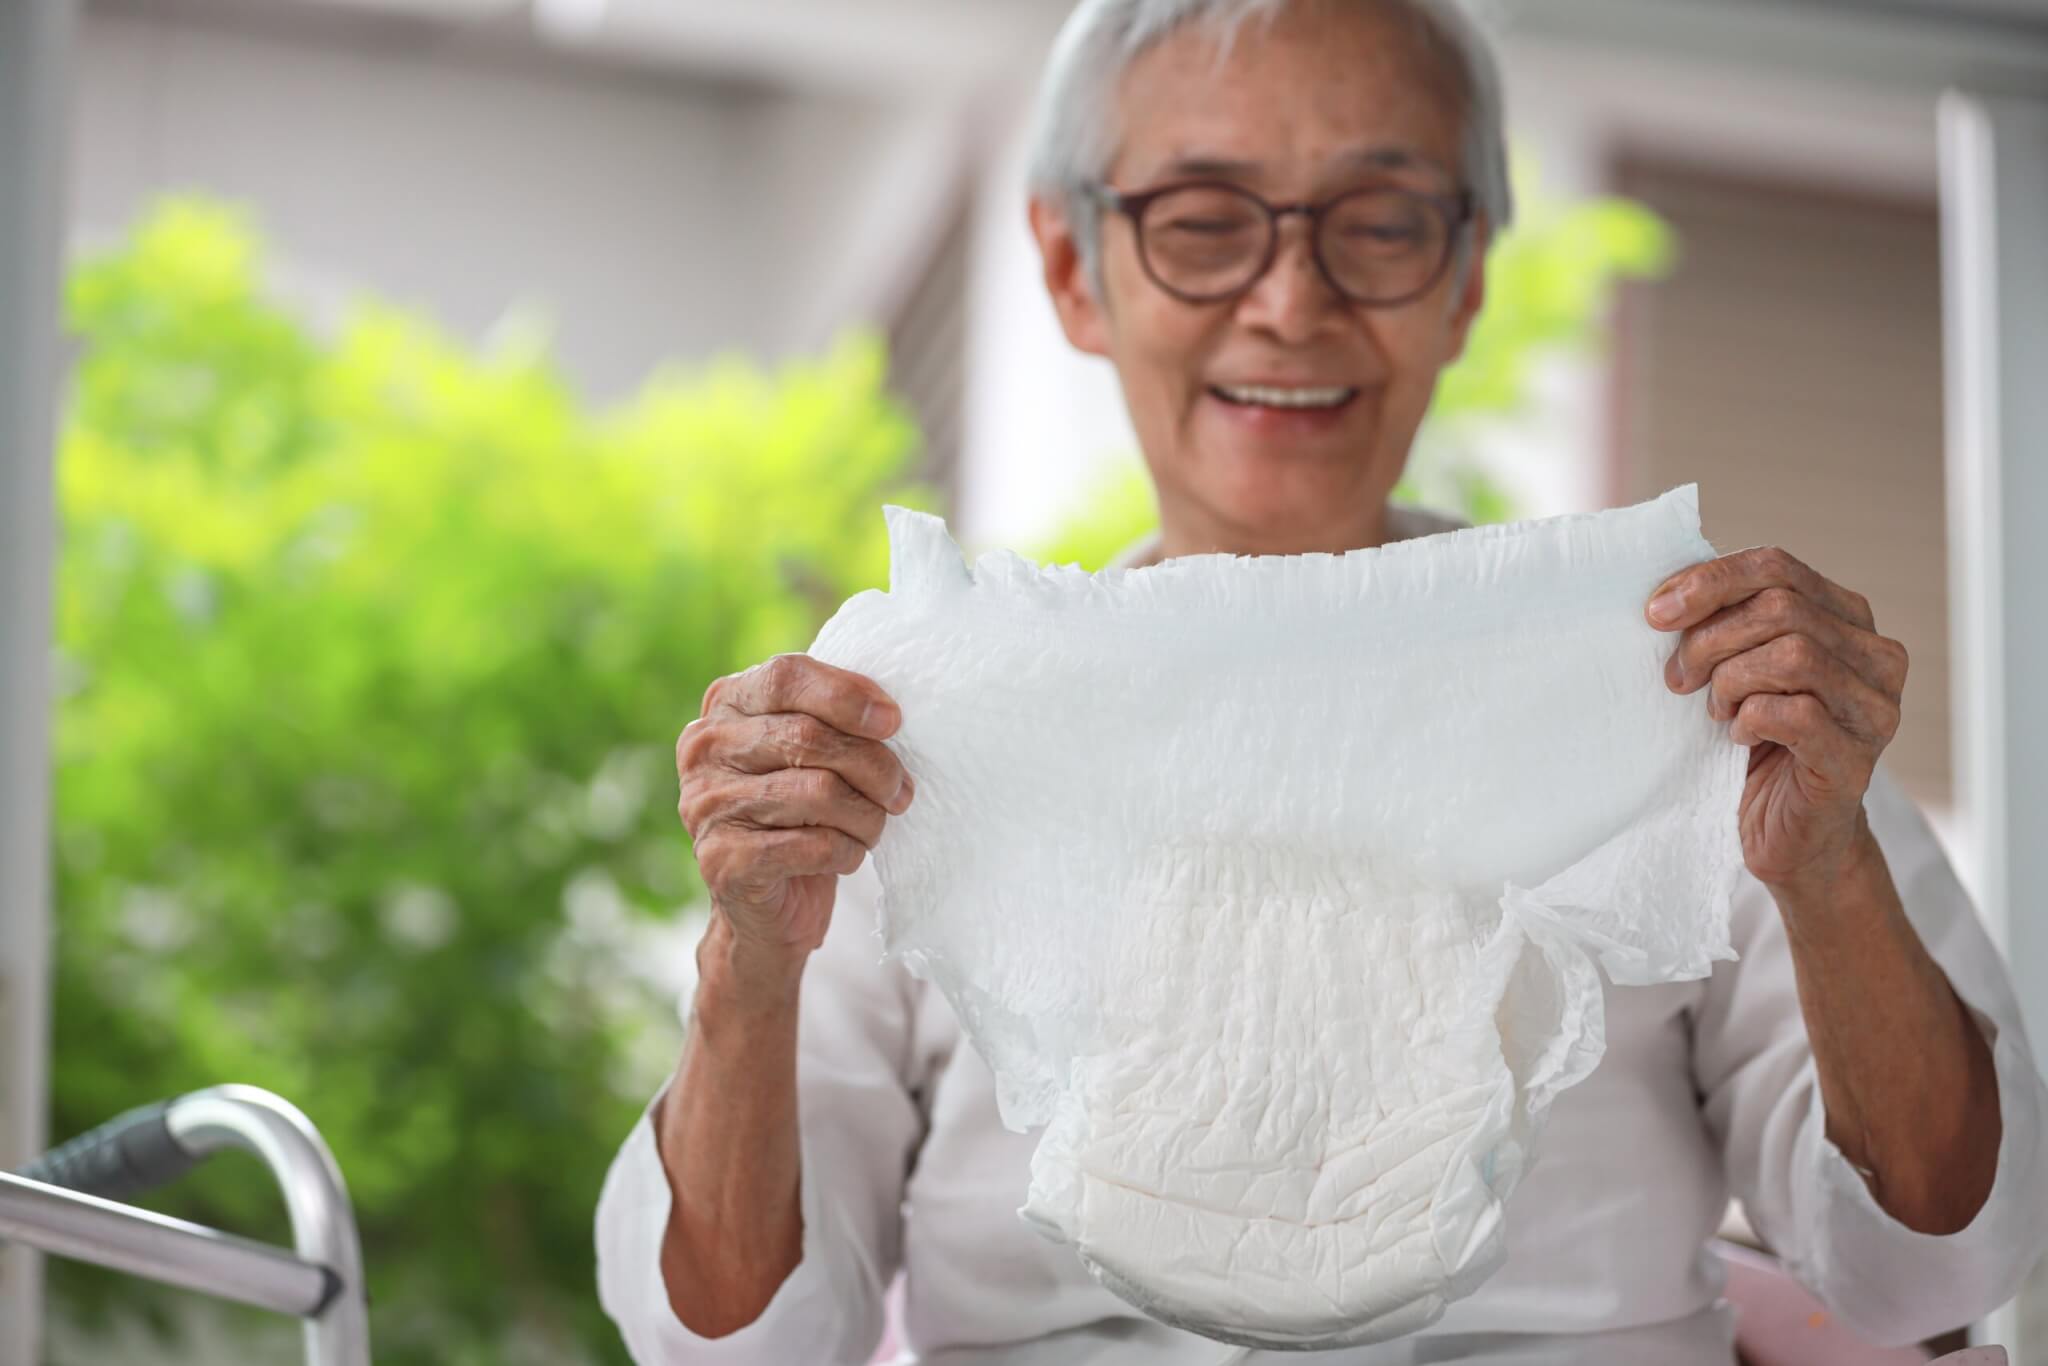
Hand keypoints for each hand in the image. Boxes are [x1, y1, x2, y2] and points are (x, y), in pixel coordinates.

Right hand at [677, 655, 913, 973]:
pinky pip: (812, 845)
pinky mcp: (722, 859)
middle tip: (900, 792)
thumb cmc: (798, 816)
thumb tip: (887, 712)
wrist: (765, 908)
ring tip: (874, 827)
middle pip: (809, 736)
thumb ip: (829, 719)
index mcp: (724, 705)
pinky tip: (846, 856)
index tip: (894, 721)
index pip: (787, 677)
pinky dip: (846, 852)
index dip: (847, 694)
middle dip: (874, 765)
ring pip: (818, 792)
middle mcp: (704, 748)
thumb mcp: (809, 754)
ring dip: (866, 815)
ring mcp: (706, 804)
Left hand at [1647, 547, 1907, 892]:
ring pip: (1793, 654)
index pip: (1777, 567)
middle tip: (1676, 678)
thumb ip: (1729, 624)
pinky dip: (1750, 720)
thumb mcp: (1740, 669)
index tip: (1655, 613)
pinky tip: (1737, 737)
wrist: (1790, 837)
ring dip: (1730, 680)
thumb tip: (1667, 592)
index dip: (1709, 582)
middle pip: (1780, 607)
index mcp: (1848, 619)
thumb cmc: (1758, 744)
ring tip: (1714, 711)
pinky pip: (1795, 713)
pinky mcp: (1857, 759)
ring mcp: (1875, 709)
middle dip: (1710, 639)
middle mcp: (1876, 656)